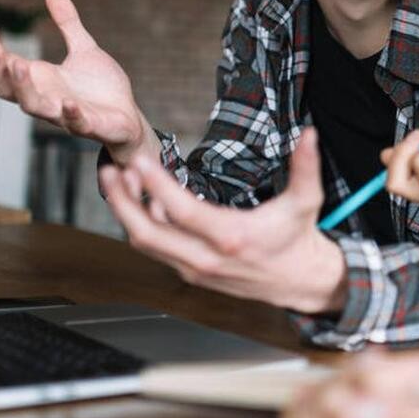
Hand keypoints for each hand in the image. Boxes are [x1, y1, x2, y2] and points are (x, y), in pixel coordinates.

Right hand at [0, 0, 151, 161]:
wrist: (128, 118)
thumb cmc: (102, 88)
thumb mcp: (85, 49)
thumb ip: (68, 25)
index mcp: (42, 80)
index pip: (5, 66)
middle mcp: (48, 98)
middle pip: (10, 90)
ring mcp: (66, 114)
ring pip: (35, 107)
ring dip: (24, 89)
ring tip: (18, 65)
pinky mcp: (91, 126)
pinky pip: (76, 124)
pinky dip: (71, 116)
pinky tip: (69, 104)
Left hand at [100, 127, 347, 312]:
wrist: (300, 282)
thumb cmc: (298, 238)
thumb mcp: (306, 200)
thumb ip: (305, 167)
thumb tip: (308, 135)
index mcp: (232, 237)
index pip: (182, 211)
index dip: (156, 186)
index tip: (141, 160)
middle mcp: (207, 258)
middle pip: (147, 233)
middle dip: (122, 201)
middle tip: (110, 170)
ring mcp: (195, 269)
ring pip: (146, 243)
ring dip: (128, 212)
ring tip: (119, 179)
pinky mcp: (192, 273)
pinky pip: (158, 248)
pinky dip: (144, 224)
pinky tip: (143, 200)